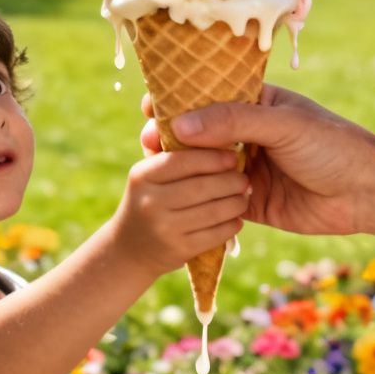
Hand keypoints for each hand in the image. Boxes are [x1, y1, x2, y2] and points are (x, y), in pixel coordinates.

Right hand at [109, 149, 249, 276]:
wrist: (129, 249)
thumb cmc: (150, 199)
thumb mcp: (152, 174)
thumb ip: (174, 151)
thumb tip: (204, 123)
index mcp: (143, 174)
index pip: (183, 159)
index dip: (212, 155)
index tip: (232, 153)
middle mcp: (149, 201)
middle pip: (201, 186)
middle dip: (230, 180)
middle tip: (244, 177)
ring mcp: (163, 228)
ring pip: (212, 211)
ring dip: (236, 202)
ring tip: (244, 195)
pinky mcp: (178, 250)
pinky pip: (215, 234)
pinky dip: (232, 224)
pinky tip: (237, 218)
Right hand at [140, 85, 374, 235]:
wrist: (367, 192)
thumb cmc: (330, 146)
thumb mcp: (282, 124)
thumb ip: (233, 121)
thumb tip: (180, 125)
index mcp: (255, 105)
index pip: (208, 97)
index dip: (179, 101)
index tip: (149, 106)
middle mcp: (248, 134)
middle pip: (200, 134)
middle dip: (172, 137)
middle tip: (148, 142)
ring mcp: (248, 168)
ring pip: (204, 167)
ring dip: (182, 168)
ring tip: (156, 169)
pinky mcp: (251, 201)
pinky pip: (216, 199)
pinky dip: (199, 199)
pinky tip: (174, 199)